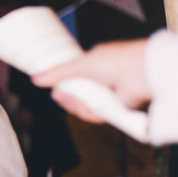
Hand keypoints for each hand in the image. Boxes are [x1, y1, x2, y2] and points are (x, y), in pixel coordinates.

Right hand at [33, 39, 149, 122]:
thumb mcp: (80, 65)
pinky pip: (100, 115)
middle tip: (60, 96)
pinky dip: (92, 113)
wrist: (142, 72)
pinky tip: (86, 107)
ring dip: (78, 106)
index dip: (63, 85)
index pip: (75, 79)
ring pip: (87, 106)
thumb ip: (58, 73)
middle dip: (68, 98)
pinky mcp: (119, 109)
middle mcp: (104, 80)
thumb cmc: (116, 61)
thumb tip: (35, 78)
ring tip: (73, 101)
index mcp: (96, 64)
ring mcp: (112, 94)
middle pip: (79, 95)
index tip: (53, 87)